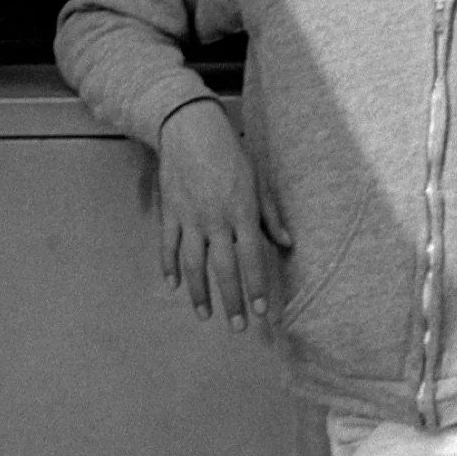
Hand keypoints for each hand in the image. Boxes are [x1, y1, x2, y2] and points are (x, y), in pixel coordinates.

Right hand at [155, 99, 292, 329]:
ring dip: (199, 293)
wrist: (190, 129)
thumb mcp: (257, 181)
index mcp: (241, 212)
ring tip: (204, 315)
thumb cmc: (230, 153)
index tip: (261, 311)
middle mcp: (216, 220)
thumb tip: (287, 243)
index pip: (251, 258)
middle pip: (223, 268)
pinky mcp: (170, 212)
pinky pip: (168, 246)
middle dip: (231, 300)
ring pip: (193, 264)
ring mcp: (190, 217)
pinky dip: (169, 267)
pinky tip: (173, 285)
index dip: (256, 286)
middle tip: (236, 326)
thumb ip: (270, 215)